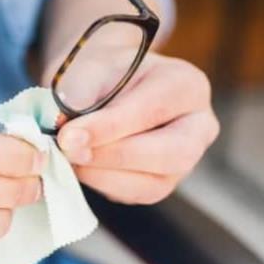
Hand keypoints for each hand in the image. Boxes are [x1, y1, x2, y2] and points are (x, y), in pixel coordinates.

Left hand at [42, 49, 218, 204]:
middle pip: (171, 154)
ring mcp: (185, 161)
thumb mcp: (90, 68)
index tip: (69, 135)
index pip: (153, 110)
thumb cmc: (102, 73)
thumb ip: (81, 94)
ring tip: (68, 157)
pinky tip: (78, 166)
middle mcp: (198, 127)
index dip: (109, 127)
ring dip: (103, 174)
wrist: (104, 84)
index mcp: (187, 86)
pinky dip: (101, 184)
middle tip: (70, 150)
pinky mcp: (162, 183)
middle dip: (115, 155)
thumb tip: (64, 126)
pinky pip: (136, 194)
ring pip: (154, 183)